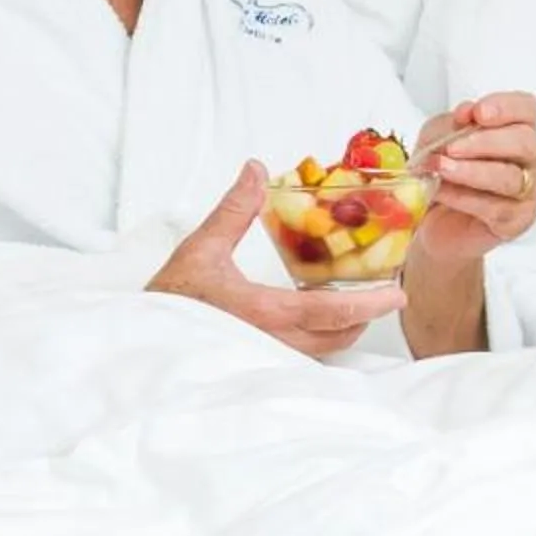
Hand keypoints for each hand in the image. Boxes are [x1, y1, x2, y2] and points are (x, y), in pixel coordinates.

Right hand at [149, 162, 402, 355]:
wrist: (138, 344)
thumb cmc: (169, 299)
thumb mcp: (200, 249)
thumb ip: (234, 210)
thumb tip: (256, 170)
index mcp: (265, 314)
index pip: (334, 312)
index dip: (371, 304)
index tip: (397, 293)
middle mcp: (273, 344)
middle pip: (339, 336)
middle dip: (364, 316)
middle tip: (381, 292)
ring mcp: (267, 359)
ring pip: (323, 350)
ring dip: (342, 329)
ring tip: (352, 303)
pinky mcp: (257, 365)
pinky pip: (304, 356)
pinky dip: (320, 338)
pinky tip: (313, 320)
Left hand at [413, 93, 535, 263]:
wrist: (436, 218)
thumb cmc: (446, 173)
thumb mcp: (438, 138)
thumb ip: (452, 123)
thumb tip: (466, 112)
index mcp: (519, 130)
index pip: (527, 109)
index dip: (506, 107)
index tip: (477, 112)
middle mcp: (532, 160)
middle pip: (525, 143)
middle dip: (485, 142)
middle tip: (452, 148)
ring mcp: (529, 192)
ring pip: (510, 178)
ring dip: (471, 172)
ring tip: (442, 169)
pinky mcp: (516, 221)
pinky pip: (495, 208)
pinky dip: (464, 198)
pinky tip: (443, 191)